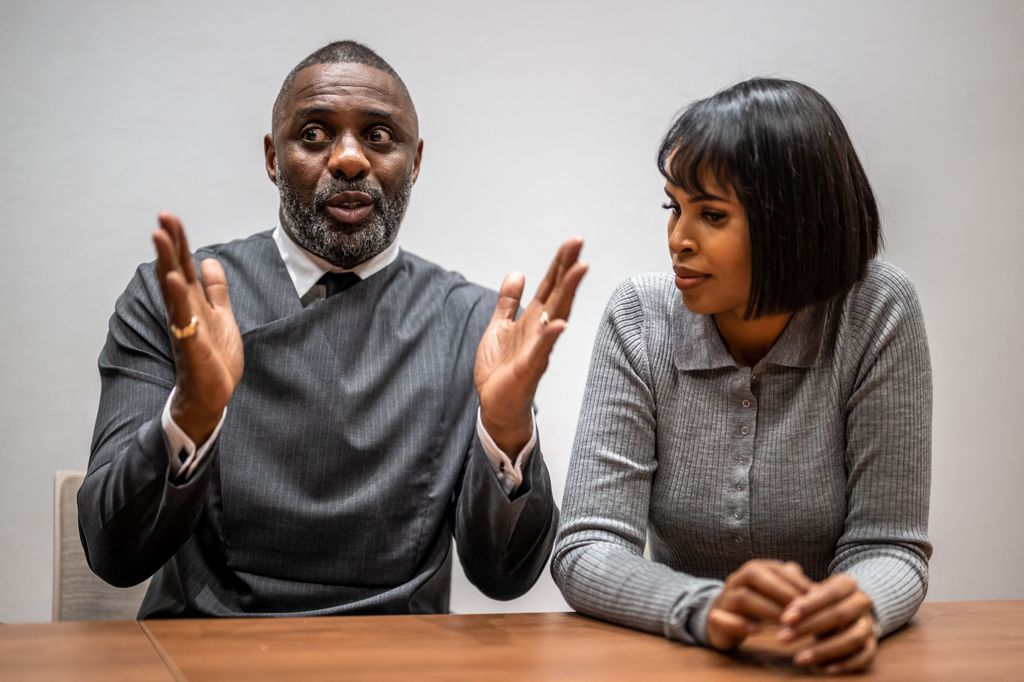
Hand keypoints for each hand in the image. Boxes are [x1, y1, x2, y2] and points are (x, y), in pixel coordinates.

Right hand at [152, 212, 243, 443]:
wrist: (211, 395)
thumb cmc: (214, 358)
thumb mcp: (222, 316)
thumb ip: (216, 291)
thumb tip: (210, 261)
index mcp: (192, 303)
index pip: (183, 266)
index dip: (179, 242)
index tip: (170, 217)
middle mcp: (185, 311)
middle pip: (175, 271)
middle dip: (169, 245)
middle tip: (162, 217)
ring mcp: (186, 327)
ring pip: (174, 290)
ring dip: (167, 263)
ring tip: (159, 237)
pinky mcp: (191, 345)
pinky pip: (183, 318)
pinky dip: (178, 299)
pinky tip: (175, 280)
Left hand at [474, 237, 586, 453]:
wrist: (495, 405)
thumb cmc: (499, 370)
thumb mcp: (499, 327)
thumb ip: (508, 302)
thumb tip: (517, 273)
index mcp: (532, 319)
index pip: (550, 286)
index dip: (560, 264)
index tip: (573, 241)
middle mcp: (540, 330)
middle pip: (558, 294)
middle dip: (568, 269)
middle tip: (579, 243)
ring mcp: (538, 348)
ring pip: (556, 315)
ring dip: (568, 292)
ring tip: (580, 269)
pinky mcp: (529, 368)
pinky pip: (542, 350)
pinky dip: (550, 336)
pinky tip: (559, 322)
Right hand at [706, 560, 811, 650]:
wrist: (723, 620)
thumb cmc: (759, 606)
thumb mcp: (778, 593)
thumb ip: (796, 588)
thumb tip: (824, 590)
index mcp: (755, 569)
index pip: (777, 569)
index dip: (797, 582)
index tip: (818, 599)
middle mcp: (738, 579)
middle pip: (756, 576)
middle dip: (781, 592)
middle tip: (802, 610)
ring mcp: (725, 598)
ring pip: (742, 597)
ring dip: (765, 610)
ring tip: (784, 624)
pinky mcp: (715, 618)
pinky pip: (722, 618)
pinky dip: (739, 624)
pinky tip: (755, 632)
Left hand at [778, 573, 877, 673]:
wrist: (849, 609)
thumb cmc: (819, 599)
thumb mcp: (810, 589)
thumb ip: (796, 586)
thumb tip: (782, 588)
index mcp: (848, 584)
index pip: (829, 592)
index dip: (808, 606)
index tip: (785, 619)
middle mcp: (862, 602)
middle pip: (839, 615)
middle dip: (809, 627)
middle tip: (783, 638)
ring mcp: (869, 625)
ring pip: (852, 638)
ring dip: (824, 650)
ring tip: (798, 658)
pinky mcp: (872, 645)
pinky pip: (865, 657)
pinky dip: (847, 664)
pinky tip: (825, 669)